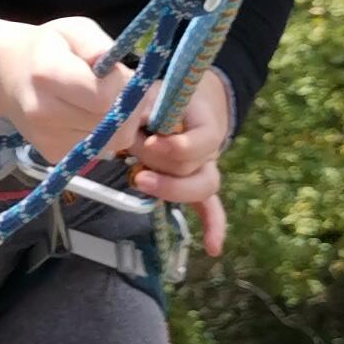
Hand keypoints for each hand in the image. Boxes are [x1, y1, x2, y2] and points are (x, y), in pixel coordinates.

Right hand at [0, 13, 133, 162]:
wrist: (5, 74)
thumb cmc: (45, 46)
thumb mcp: (74, 29)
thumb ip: (99, 45)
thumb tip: (120, 69)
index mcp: (48, 74)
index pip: (103, 97)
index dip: (124, 87)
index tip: (121, 73)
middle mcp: (43, 113)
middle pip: (112, 125)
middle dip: (131, 108)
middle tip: (123, 89)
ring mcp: (47, 139)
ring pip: (112, 143)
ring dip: (121, 123)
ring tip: (107, 101)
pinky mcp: (52, 155)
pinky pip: (99, 152)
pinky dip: (106, 136)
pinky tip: (92, 116)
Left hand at [129, 71, 233, 259]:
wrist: (180, 101)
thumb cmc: (158, 99)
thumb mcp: (149, 95)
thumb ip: (141, 111)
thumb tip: (130, 133)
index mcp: (203, 120)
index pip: (203, 139)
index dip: (177, 145)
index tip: (149, 139)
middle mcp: (208, 148)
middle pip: (193, 166)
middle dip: (160, 162)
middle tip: (134, 150)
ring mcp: (204, 168)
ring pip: (202, 186)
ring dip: (172, 188)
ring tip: (142, 181)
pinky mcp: (196, 184)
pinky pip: (210, 207)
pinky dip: (213, 226)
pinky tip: (213, 247)